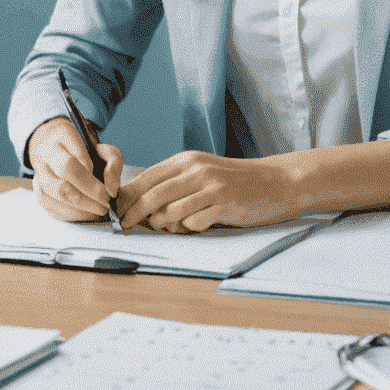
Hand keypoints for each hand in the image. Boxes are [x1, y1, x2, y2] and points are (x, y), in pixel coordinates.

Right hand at [28, 116, 122, 221]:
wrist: (57, 151)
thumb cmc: (86, 153)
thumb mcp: (104, 150)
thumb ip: (114, 164)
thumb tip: (112, 190)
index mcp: (64, 135)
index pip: (78, 156)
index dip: (92, 180)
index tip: (108, 194)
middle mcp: (47, 152)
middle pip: (65, 171)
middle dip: (89, 192)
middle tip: (105, 205)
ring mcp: (39, 173)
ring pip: (56, 192)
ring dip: (81, 207)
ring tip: (98, 211)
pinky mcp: (38, 191)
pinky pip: (51, 207)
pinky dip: (72, 214)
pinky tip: (86, 214)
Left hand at [116, 151, 293, 232]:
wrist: (273, 182)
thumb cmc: (232, 181)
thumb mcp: (200, 174)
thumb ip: (175, 184)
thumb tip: (142, 206)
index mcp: (186, 160)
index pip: (148, 178)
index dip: (129, 196)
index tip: (117, 211)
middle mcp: (196, 170)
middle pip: (154, 194)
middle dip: (135, 213)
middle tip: (126, 226)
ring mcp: (211, 186)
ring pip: (172, 210)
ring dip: (163, 224)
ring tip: (167, 227)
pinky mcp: (225, 204)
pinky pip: (195, 222)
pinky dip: (190, 228)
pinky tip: (196, 226)